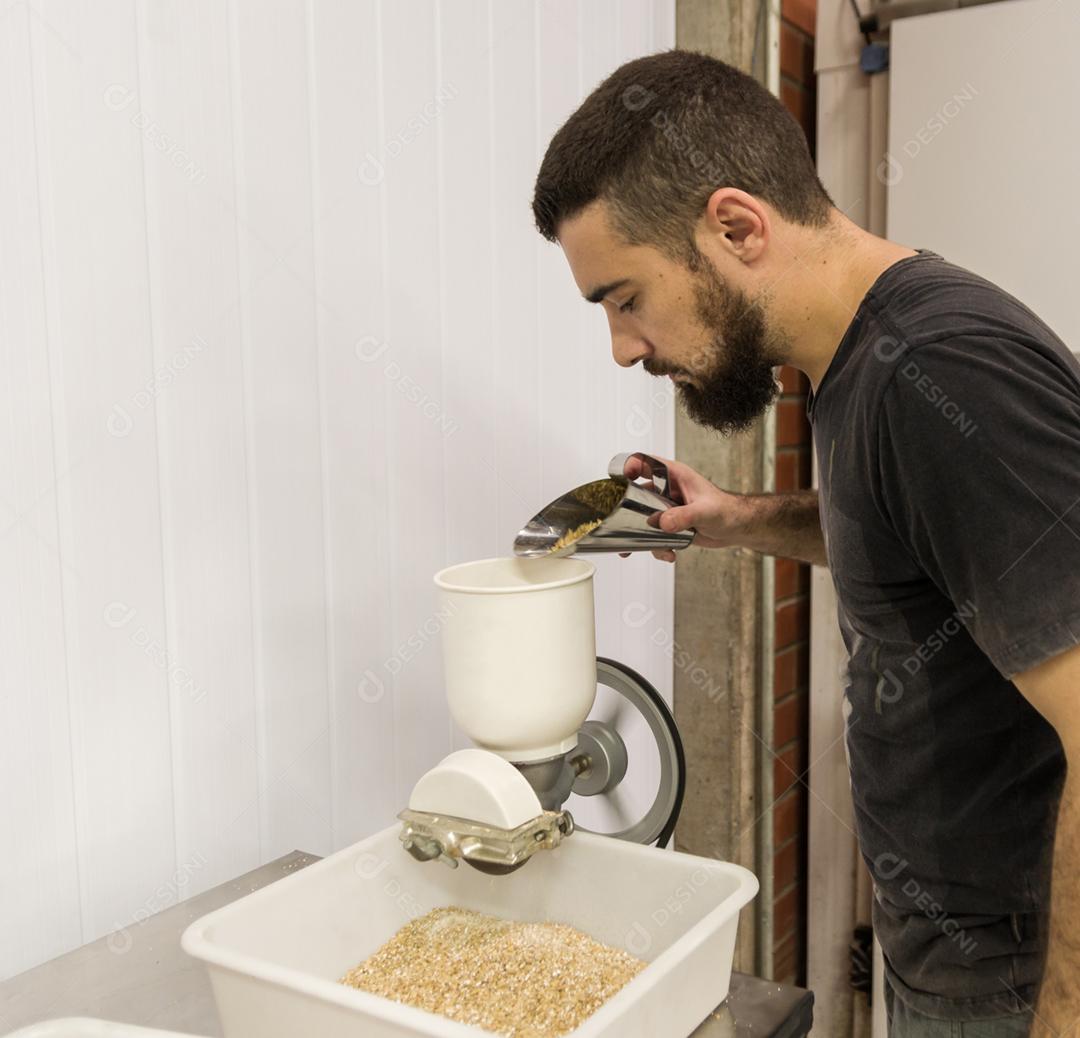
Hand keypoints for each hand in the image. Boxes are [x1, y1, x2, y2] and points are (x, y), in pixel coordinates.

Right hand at [620, 453, 748, 562]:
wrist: (737, 528)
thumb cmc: (728, 510)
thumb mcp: (706, 511)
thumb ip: (685, 515)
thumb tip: (663, 522)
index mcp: (674, 475)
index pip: (645, 462)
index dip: (630, 466)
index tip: (622, 479)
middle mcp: (666, 490)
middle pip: (635, 492)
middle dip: (626, 509)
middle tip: (620, 521)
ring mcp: (666, 507)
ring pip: (640, 517)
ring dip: (638, 534)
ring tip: (636, 547)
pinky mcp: (668, 524)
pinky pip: (652, 535)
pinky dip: (655, 546)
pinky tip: (668, 552)